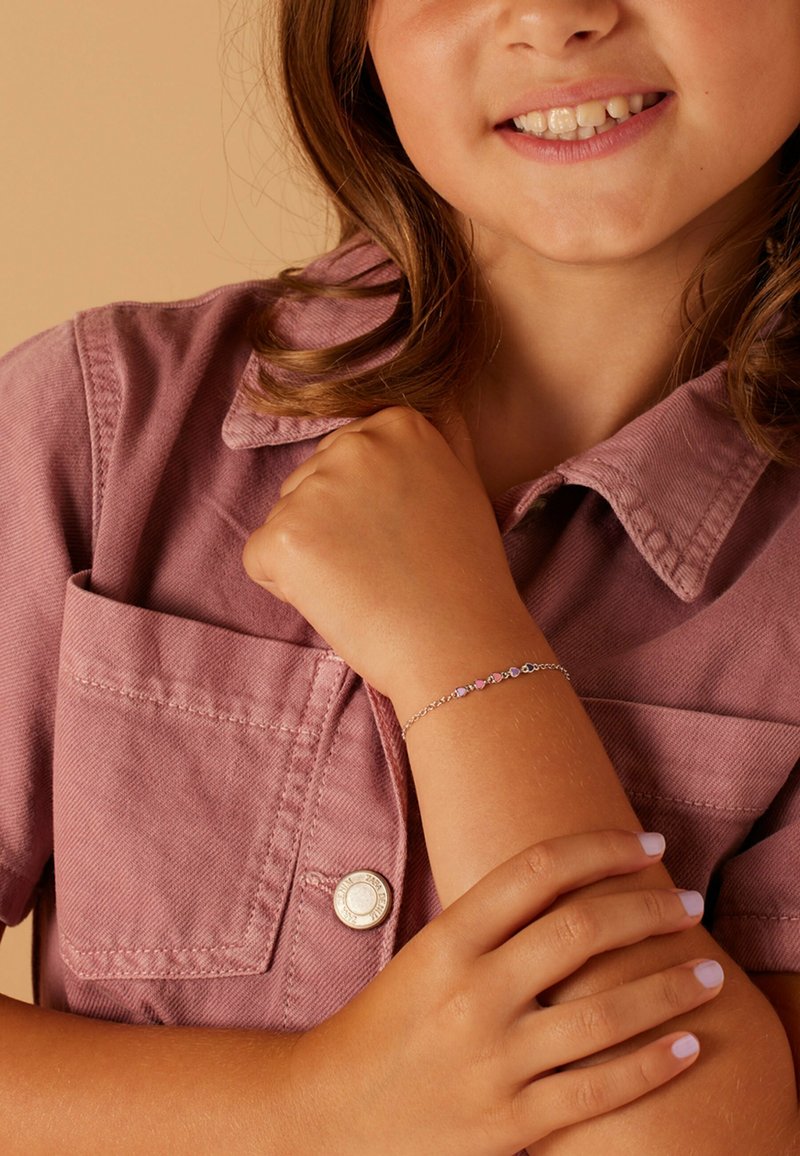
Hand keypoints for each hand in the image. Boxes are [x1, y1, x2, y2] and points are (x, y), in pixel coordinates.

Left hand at [242, 407, 530, 697]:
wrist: (460, 645)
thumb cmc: (468, 578)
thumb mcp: (465, 485)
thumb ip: (439, 440)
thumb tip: (435, 398)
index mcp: (398, 425)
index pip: (346, 457)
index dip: (367, 507)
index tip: (403, 536)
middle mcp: (354, 444)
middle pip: (310, 484)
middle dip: (334, 527)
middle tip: (385, 566)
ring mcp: (314, 488)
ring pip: (286, 521)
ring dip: (312, 557)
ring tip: (366, 586)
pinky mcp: (282, 537)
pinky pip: (261, 559)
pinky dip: (288, 588)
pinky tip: (338, 601)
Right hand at [289, 830, 722, 1155]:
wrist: (327, 1114)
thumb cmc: (384, 1026)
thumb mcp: (426, 957)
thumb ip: (490, 924)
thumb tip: (571, 886)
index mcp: (447, 940)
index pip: (537, 870)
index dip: (602, 848)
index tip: (649, 845)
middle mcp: (473, 993)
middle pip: (582, 931)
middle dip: (650, 910)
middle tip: (690, 903)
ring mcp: (493, 1061)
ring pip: (605, 1014)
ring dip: (670, 988)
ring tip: (709, 972)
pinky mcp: (510, 1123)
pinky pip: (598, 1092)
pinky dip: (651, 1066)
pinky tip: (686, 1046)